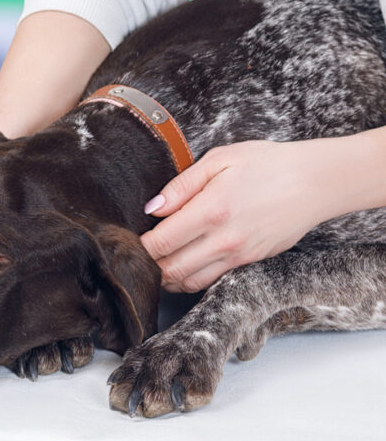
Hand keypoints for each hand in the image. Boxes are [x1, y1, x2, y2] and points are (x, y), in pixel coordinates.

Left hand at [139, 140, 330, 292]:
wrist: (316, 182)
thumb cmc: (267, 164)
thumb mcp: (220, 159)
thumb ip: (181, 185)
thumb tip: (151, 208)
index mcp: (211, 211)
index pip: (159, 242)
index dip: (136, 246)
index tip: (124, 241)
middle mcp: (223, 240)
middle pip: (169, 269)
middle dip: (146, 266)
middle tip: (132, 256)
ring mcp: (238, 256)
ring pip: (188, 282)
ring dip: (165, 277)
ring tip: (152, 263)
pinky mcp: (250, 263)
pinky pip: (210, 280)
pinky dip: (189, 279)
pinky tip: (179, 265)